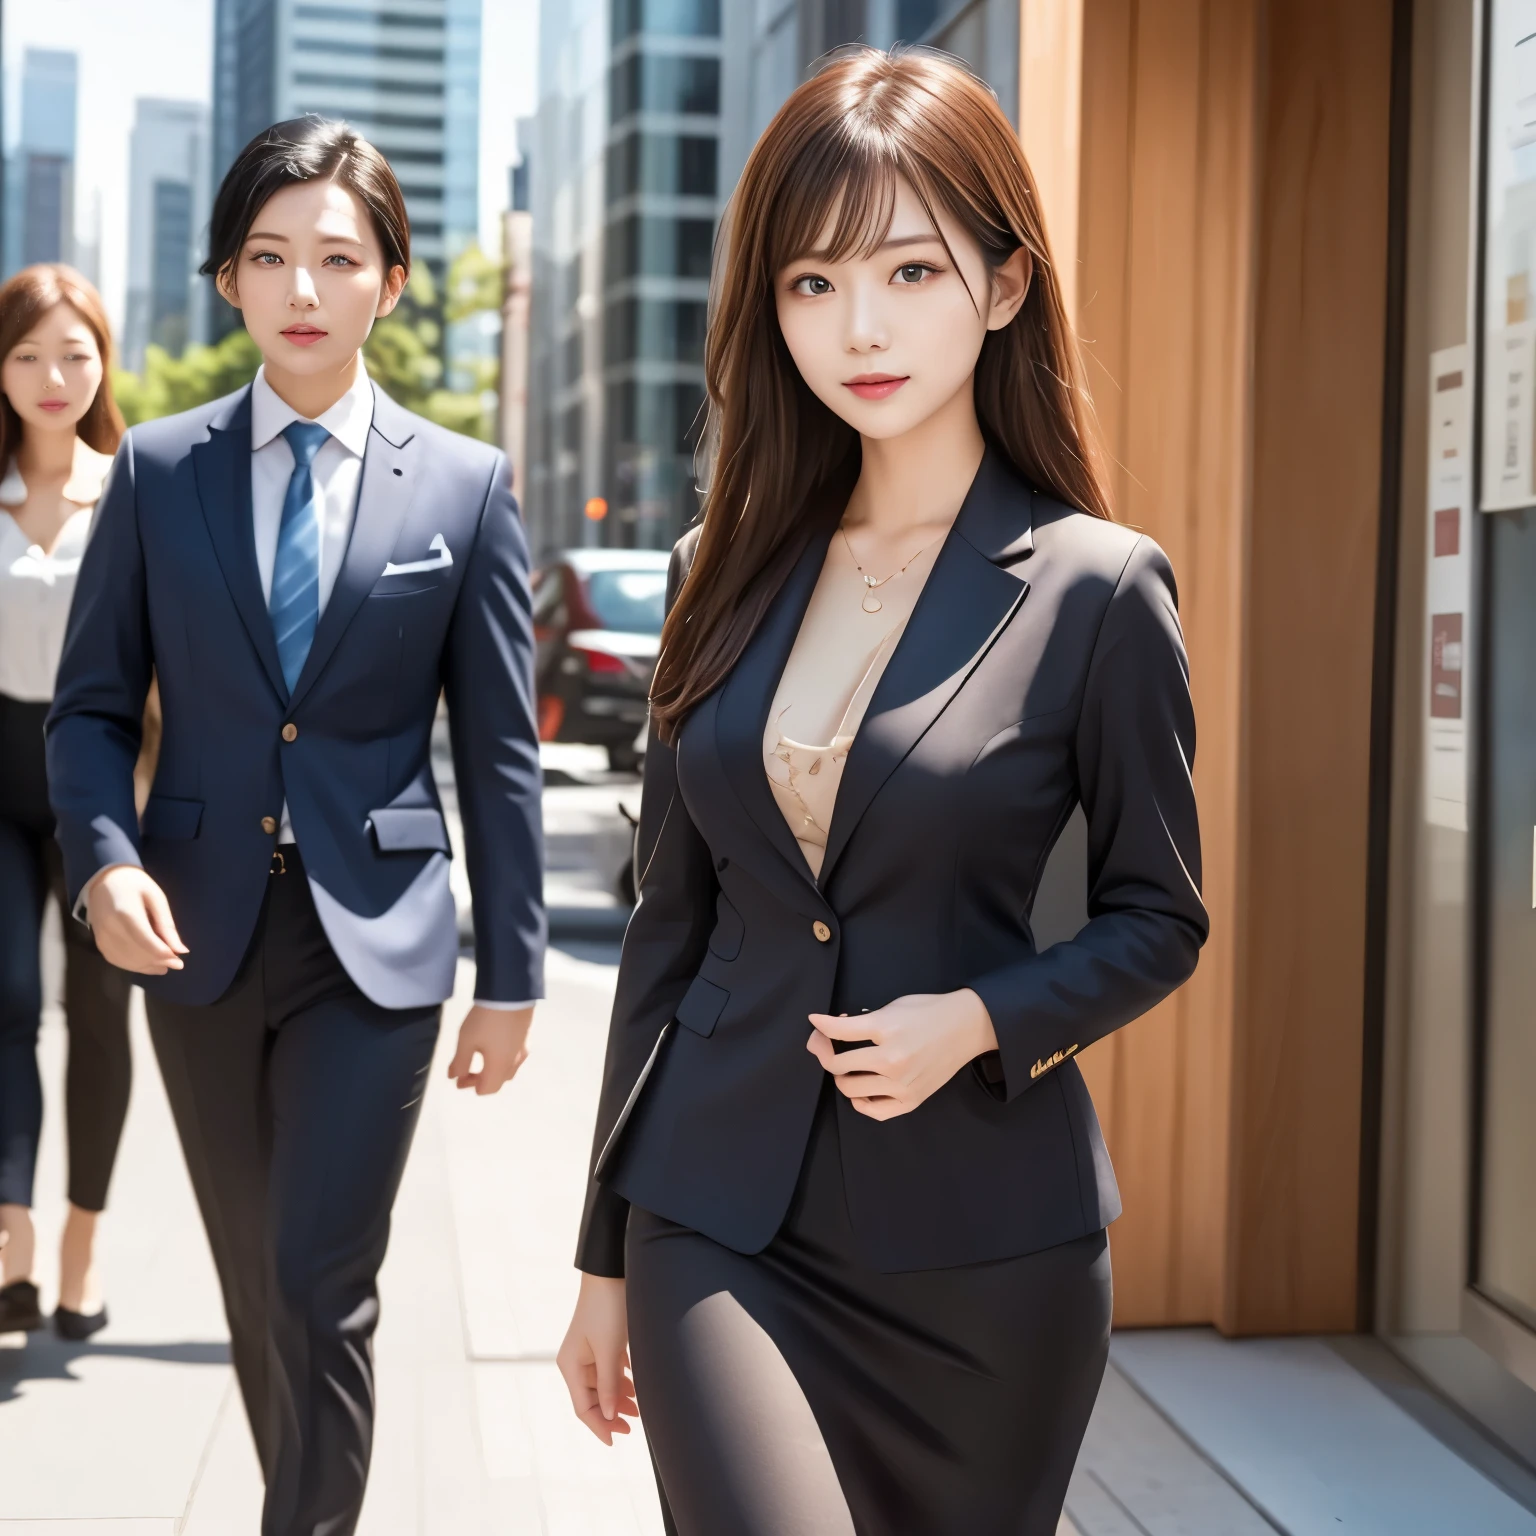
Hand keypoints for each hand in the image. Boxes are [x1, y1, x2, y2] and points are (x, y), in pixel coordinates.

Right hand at [86, 865, 187, 973]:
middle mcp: (110, 927)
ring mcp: (101, 936)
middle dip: (158, 962)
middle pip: (137, 954)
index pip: (147, 942)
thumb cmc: (135, 884)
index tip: (180, 961)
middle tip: (176, 964)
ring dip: (147, 967)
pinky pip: (115, 959)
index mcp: (126, 913)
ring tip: (164, 966)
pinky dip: (133, 966)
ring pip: (126, 960)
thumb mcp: (157, 898)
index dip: (164, 955)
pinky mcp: (98, 941)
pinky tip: (147, 964)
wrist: (104, 879)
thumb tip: (181, 950)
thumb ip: (167, 925)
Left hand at [447, 1004, 533, 1093]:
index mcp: (499, 1067)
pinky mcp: (526, 1036)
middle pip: (498, 1081)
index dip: (470, 1086)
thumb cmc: (485, 1020)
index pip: (487, 1089)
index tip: (457, 1078)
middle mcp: (514, 1063)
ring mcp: (522, 1049)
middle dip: (481, 1080)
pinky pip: (514, 1057)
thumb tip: (454, 1077)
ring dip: (493, 1070)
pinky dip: (502, 1059)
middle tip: (465, 1071)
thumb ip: (460, 1062)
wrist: (511, 994)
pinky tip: (496, 1047)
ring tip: (481, 1059)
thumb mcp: (466, 1041)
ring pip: (508, 1070)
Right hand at [557, 1273, 638, 1444]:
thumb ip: (609, 1385)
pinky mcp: (601, 1341)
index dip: (600, 1426)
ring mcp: (588, 1351)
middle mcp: (576, 1361)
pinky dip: (621, 1381)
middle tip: (634, 1425)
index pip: (583, 1407)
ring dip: (619, 1398)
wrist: (612, 1273)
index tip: (617, 1439)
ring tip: (638, 1408)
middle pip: (593, 1398)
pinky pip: (609, 1370)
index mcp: (570, 1366)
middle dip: (612, 1414)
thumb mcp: (609, 1350)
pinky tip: (635, 1388)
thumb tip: (609, 1417)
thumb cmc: (607, 1309)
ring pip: (603, 1385)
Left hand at [807, 989, 997, 1119]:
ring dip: (841, 1076)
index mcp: (887, 1028)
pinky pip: (875, 1111)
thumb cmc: (928, 1011)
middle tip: (827, 1045)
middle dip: (825, 1052)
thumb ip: (861, 1020)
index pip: (840, 1031)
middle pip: (838, 1065)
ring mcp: (902, 1084)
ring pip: (851, 1089)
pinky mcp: (912, 1100)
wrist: (966, 1027)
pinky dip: (860, 1102)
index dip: (821, 1027)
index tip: (814, 1022)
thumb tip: (829, 1029)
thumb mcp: (893, 1006)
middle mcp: (892, 1059)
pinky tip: (860, 1090)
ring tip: (847, 1065)